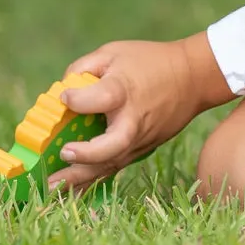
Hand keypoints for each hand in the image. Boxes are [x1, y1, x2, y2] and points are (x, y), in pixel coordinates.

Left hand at [49, 32, 231, 190]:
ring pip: (110, 164)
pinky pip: (114, 167)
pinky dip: (92, 181)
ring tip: (50, 190)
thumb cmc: (150, 62)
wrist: (194, 78)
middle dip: (86, 155)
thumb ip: (83, 68)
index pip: (102, 97)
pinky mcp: (142, 150)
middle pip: (112, 145)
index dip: (79, 100)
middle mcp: (133, 120)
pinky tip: (70, 191)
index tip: (64, 97)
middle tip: (63, 155)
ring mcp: (139, 139)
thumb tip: (60, 92)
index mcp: (125, 89)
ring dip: (80, 179)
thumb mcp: (114, 52)